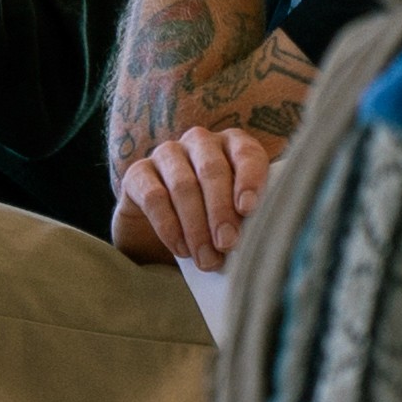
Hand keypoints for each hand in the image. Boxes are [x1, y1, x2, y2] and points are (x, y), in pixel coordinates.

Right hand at [115, 124, 276, 271]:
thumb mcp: (237, 214)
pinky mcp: (138, 173)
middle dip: (221, 211)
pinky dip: (169, 227)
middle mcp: (200, 142)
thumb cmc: (213, 220)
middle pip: (212, 170)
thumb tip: (263, 240)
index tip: (248, 209)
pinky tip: (181, 250)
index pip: (246, 153)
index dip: (249, 179)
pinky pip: (154, 197)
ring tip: (207, 259)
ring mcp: (166, 154)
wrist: (164, 229)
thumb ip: (250, 217)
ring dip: (196, 227)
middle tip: (227, 244)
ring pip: (182, 185)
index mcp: (233, 145)